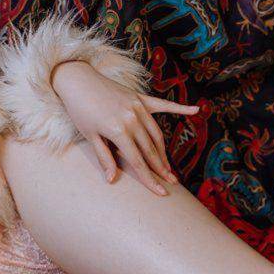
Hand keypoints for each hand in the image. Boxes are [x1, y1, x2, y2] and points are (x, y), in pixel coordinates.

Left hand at [51, 60, 199, 194]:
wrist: (77, 80)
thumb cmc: (80, 110)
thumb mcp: (90, 136)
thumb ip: (104, 157)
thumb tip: (112, 179)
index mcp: (119, 131)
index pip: (138, 161)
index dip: (150, 179)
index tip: (161, 192)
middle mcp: (132, 119)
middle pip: (151, 150)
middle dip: (161, 168)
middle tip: (171, 183)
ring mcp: (138, 107)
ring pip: (157, 133)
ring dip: (163, 151)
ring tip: (168, 167)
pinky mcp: (139, 97)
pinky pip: (162, 105)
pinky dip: (179, 108)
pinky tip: (195, 110)